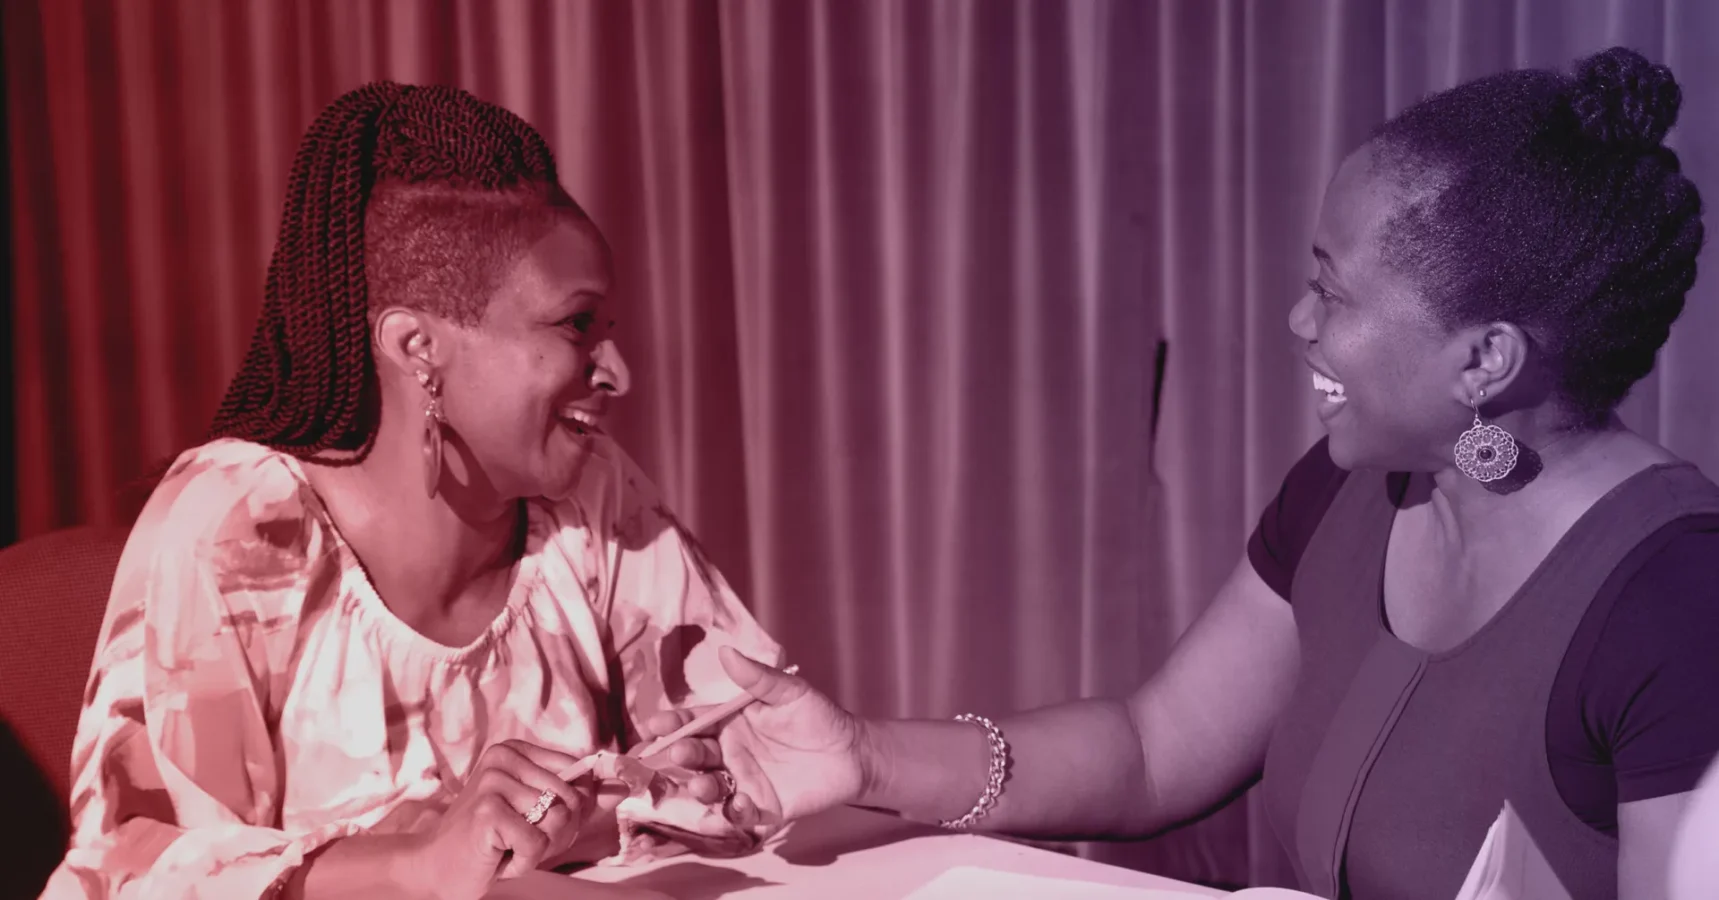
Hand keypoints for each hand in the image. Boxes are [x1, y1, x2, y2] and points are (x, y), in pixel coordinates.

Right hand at [397, 740, 613, 898]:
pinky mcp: (488, 812)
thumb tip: (623, 786)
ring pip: (558, 821)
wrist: (437, 868)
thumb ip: (580, 799)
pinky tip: (497, 856)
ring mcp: (494, 782)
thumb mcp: (539, 814)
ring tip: (507, 846)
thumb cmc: (492, 841)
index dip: (572, 808)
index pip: (578, 773)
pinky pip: (537, 843)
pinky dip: (522, 862)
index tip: (538, 821)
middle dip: (557, 832)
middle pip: (573, 798)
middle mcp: (504, 758)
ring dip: (538, 848)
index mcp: (517, 750)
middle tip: (521, 840)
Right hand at [641, 647, 870, 831]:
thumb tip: (725, 651)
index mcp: (730, 724)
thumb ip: (757, 678)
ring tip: (703, 785)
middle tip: (678, 753)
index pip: (694, 722)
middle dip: (683, 755)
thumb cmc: (818, 716)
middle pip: (696, 756)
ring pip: (711, 789)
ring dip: (701, 788)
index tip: (655, 725)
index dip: (674, 724)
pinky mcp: (761, 810)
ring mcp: (742, 782)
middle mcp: (729, 754)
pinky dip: (734, 814)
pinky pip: (740, 816)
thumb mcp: (789, 692)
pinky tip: (739, 804)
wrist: (852, 752)